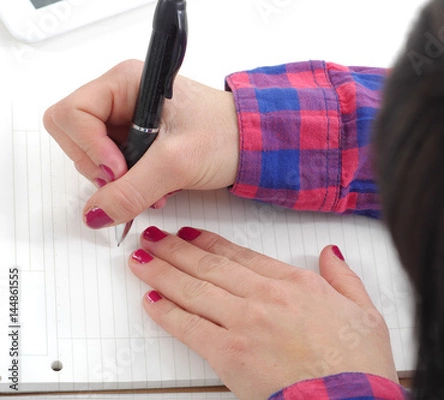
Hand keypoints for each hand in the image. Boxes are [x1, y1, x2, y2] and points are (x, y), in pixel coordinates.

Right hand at [43, 60, 239, 228]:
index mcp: (125, 82)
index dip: (88, 147)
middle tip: (132, 180)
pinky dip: (129, 183)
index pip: (71, 113)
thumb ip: (131, 190)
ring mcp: (128, 120)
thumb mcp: (176, 163)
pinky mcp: (138, 140)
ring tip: (154, 186)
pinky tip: (156, 187)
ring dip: (117, 180)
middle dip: (99, 166)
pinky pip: (113, 166)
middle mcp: (121, 97)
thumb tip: (95, 212)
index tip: (118, 170)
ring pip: (92, 155)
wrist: (254, 145)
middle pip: (74, 135)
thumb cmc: (227, 135)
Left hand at [128, 226, 397, 399]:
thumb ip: (344, 278)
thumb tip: (330, 253)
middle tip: (154, 236)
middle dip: (176, 249)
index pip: (241, 255)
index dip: (210, 243)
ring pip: (194, 289)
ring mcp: (245, 323)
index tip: (192, 235)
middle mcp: (266, 297)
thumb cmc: (358, 366)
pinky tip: (151, 301)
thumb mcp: (365, 312)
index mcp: (296, 283)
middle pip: (210, 266)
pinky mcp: (230, 354)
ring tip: (143, 258)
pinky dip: (167, 312)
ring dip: (163, 271)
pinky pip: (190, 327)